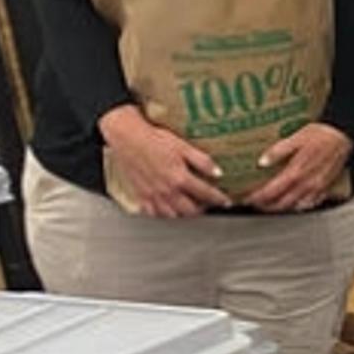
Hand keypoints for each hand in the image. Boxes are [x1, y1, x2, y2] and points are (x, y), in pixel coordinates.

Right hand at [96, 106, 224, 217]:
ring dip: (184, 214)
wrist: (127, 137)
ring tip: (190, 207)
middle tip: (207, 204)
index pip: (206, 194)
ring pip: (173, 215)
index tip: (226, 201)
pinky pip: (154, 213)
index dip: (219, 199)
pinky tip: (168, 208)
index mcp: (179, 178)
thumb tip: (219, 173)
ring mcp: (153, 195)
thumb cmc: (154, 139)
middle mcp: (167, 191)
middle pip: (190, 210)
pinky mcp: (140, 195)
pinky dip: (163, 214)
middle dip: (202, 209)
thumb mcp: (183, 146)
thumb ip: (202, 161)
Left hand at [243, 123, 353, 212]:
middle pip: (281, 203)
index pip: (271, 191)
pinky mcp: (325, 187)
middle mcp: (306, 183)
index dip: (257, 197)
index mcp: (296, 171)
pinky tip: (294, 204)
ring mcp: (317, 188)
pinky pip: (310, 203)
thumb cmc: (321, 135)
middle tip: (255, 204)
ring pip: (295, 206)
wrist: (343, 136)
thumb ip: (278, 151)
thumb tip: (262, 162)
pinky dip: (299, 206)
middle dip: (266, 206)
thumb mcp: (296, 138)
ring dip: (281, 208)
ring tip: (271, 205)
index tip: (247, 198)